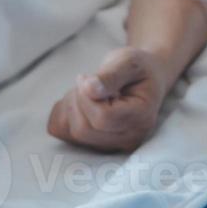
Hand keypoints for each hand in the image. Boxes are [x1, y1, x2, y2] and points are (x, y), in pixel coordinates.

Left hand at [47, 47, 168, 152]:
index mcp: (141, 118)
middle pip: (84, 129)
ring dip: (71, 106)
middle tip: (87, 82)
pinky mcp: (97, 145)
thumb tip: (89, 88)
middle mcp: (129, 139)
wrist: (142, 79)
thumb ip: (110, 76)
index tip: (87, 78)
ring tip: (87, 91)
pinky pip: (64, 132)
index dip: (87, 96)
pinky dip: (64, 113)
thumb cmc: (138, 69)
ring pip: (73, 132)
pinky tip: (80, 102)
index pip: (102, 118)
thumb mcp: (129, 62)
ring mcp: (112, 145)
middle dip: (77, 100)